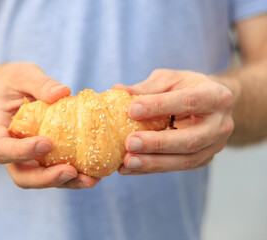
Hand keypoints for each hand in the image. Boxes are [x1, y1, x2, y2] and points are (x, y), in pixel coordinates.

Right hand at [0, 63, 99, 188]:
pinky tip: (93, 174)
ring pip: (41, 179)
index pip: (1, 149)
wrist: (11, 90)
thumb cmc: (14, 81)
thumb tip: (62, 92)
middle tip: (71, 171)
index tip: (47, 143)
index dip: (22, 152)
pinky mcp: (43, 157)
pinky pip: (54, 171)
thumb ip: (39, 83)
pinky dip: (73, 176)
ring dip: (65, 183)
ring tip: (90, 180)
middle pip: (21, 175)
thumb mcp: (23, 75)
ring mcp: (26, 157)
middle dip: (46, 179)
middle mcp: (10, 149)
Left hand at [114, 69, 233, 174]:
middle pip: (189, 139)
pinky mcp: (202, 160)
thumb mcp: (171, 80)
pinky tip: (129, 169)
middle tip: (129, 143)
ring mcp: (214, 147)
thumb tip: (118, 90)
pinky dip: (150, 169)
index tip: (131, 110)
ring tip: (127, 161)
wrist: (211, 106)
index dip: (159, 106)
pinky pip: (175, 167)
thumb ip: (148, 87)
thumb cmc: (187, 87)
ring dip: (153, 163)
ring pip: (184, 160)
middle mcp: (220, 125)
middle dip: (157, 143)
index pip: (187, 101)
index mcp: (217, 97)